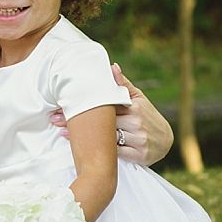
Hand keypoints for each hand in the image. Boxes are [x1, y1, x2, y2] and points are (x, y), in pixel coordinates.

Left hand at [48, 63, 173, 165]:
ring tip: (61, 133)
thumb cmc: (147, 116)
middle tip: (54, 118)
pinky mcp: (139, 155)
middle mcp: (136, 121)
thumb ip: (122, 84)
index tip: (63, 102)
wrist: (167, 141)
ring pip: (105, 138)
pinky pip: (113, 153)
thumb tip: (111, 66)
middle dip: (76, 120)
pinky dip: (96, 151)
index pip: (105, 103)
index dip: (83, 103)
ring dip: (81, 137)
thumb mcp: (138, 98)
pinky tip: (79, 149)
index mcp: (134, 105)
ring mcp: (138, 139)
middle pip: (101, 120)